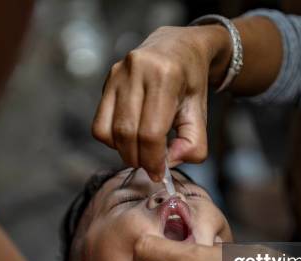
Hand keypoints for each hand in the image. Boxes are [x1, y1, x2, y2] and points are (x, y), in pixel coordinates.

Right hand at [92, 25, 231, 180]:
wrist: (179, 48)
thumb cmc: (191, 83)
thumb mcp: (201, 113)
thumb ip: (193, 143)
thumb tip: (169, 163)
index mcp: (165, 76)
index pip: (150, 132)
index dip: (153, 159)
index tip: (159, 172)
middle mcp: (137, 70)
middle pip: (127, 133)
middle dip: (138, 159)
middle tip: (151, 167)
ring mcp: (118, 74)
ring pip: (108, 130)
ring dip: (123, 151)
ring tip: (141, 152)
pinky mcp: (108, 80)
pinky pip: (99, 123)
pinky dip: (112, 139)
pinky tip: (129, 137)